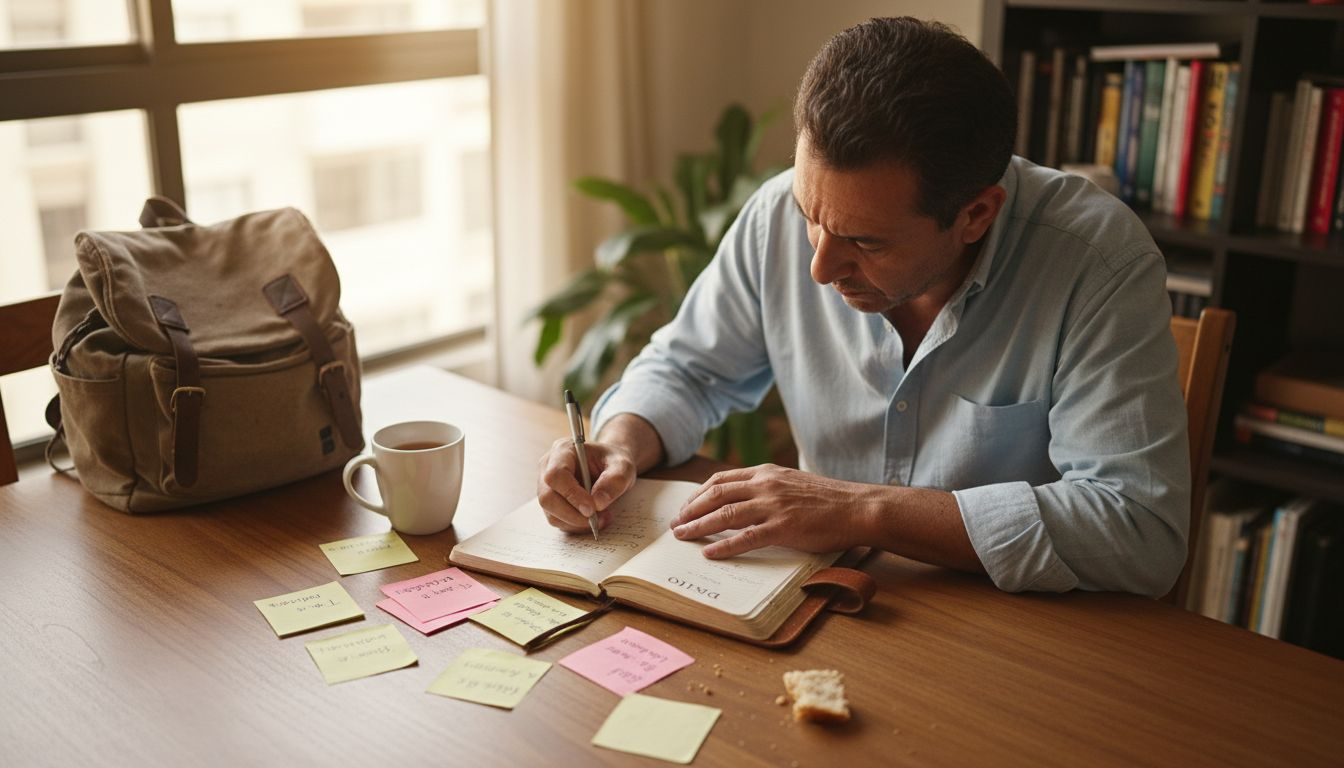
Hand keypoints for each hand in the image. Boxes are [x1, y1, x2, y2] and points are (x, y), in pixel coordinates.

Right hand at [536, 438, 637, 532]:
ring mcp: (546, 487)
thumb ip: (615, 480)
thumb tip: (598, 503)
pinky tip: (595, 520)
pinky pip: (558, 521)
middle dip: (573, 515)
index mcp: (562, 450)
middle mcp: (548, 467)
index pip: (556, 475)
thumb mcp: (623, 466)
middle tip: (598, 520)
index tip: (592, 509)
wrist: (610, 466)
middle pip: (547, 498)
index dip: (571, 494)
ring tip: (603, 518)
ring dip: (577, 523)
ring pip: (552, 514)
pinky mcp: (552, 503)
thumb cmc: (614, 461)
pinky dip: (577, 526)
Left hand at [670, 464, 875, 557]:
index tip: (686, 507)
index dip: (698, 494)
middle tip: (676, 525)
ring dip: (699, 527)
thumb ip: (768, 487)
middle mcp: (765, 485)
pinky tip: (710, 554)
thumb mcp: (792, 482)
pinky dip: (724, 547)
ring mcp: (773, 506)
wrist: (857, 507)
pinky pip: (746, 538)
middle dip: (691, 510)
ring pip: (725, 514)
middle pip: (716, 494)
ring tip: (683, 537)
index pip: (721, 479)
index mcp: (766, 473)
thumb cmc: (828, 499)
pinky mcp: (783, 527)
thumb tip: (745, 500)